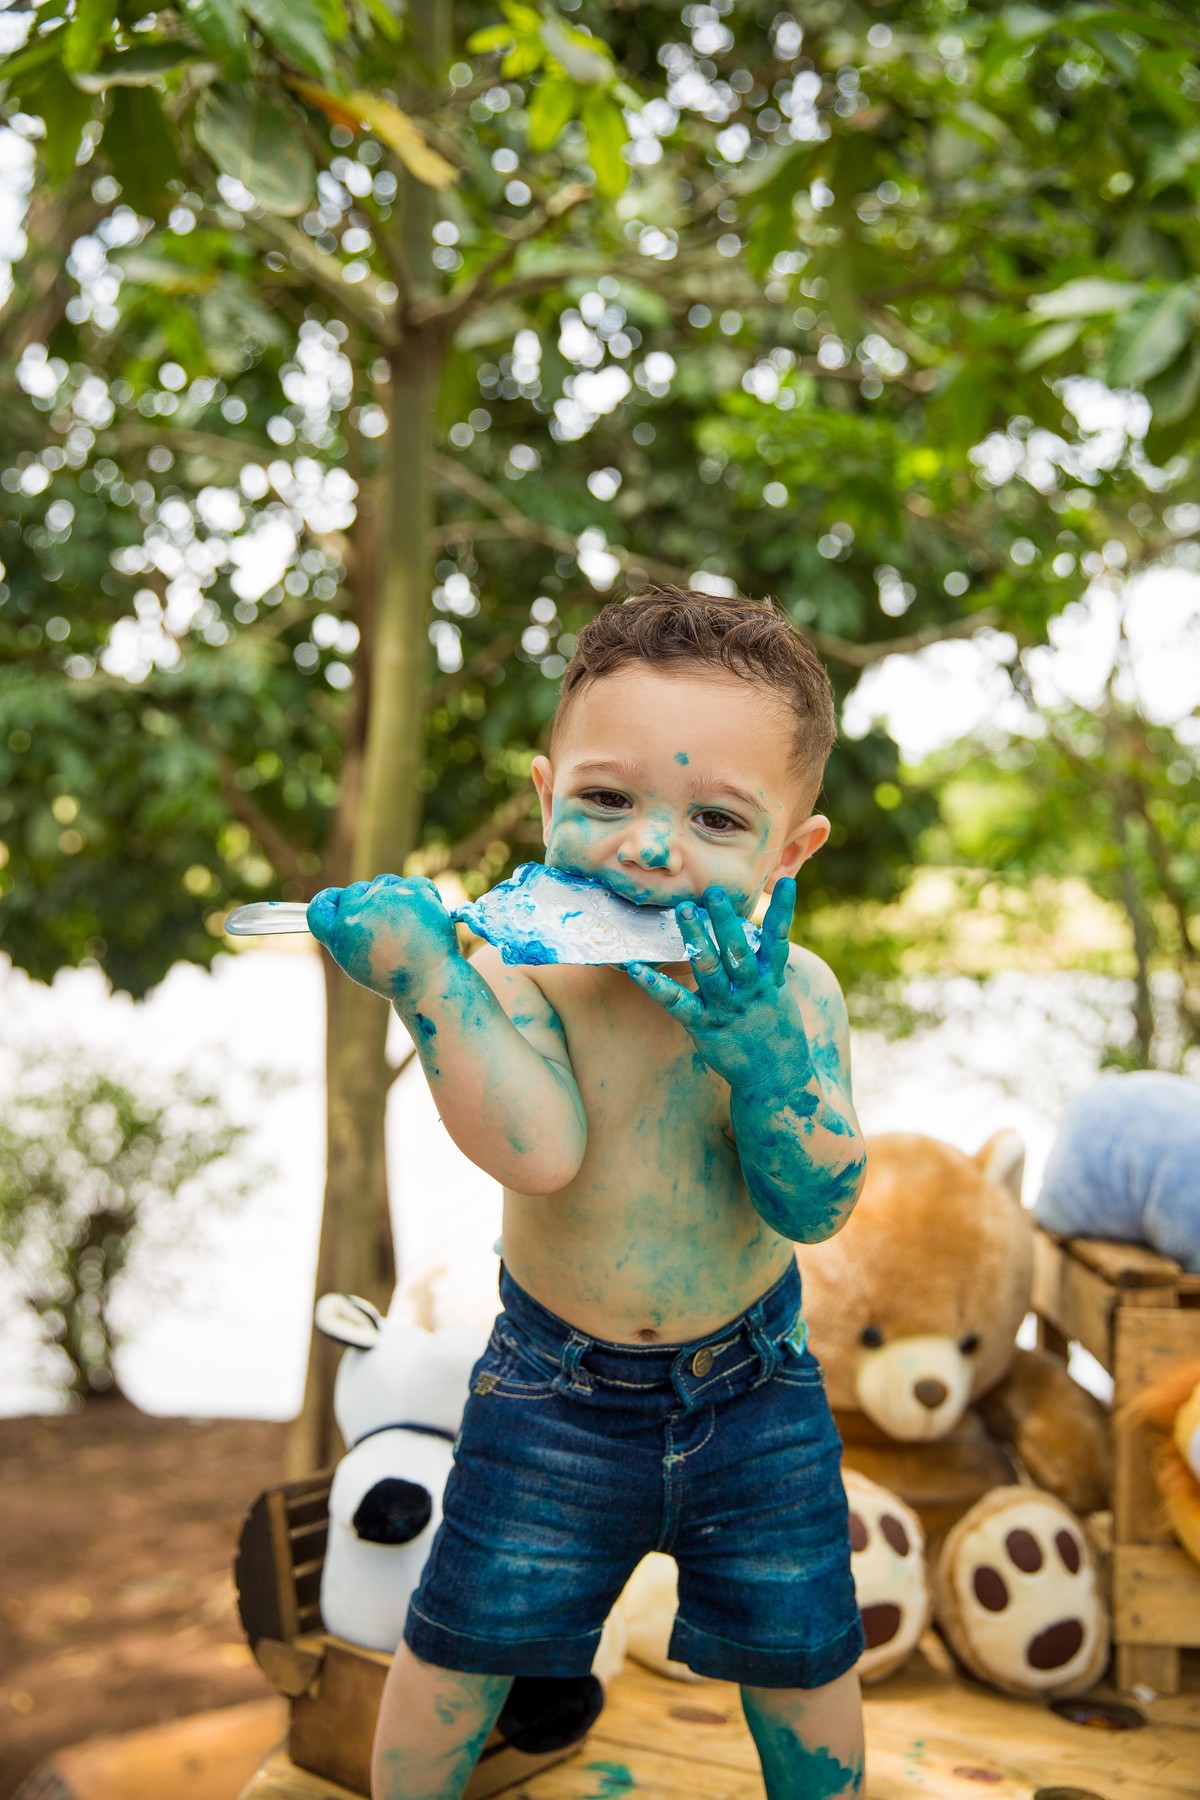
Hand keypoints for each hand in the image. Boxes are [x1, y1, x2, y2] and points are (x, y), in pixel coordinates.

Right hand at [307, 874, 457, 1004]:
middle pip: (355, 890)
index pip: (319, 907)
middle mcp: (356, 913)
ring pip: (384, 883)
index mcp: (339, 934)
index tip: (340, 900)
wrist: (430, 981)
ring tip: (409, 924)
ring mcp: (384, 899)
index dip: (329, 900)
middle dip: (369, 900)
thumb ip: (347, 932)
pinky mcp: (410, 891)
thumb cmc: (395, 975)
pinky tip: (426, 919)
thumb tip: (343, 902)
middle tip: (389, 922)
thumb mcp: (358, 961)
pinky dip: (421, 896)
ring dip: (395, 895)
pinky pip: (413, 883)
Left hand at [625, 879, 808, 1092]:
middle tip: (712, 892)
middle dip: (725, 920)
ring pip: (710, 968)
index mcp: (771, 980)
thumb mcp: (779, 994)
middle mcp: (750, 990)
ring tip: (684, 912)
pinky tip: (635, 968)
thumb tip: (757, 933)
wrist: (777, 1079)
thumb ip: (766, 965)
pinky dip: (654, 985)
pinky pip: (677, 1002)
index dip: (784, 911)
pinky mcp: (705, 1026)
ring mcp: (727, 1008)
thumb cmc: (775, 1032)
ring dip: (697, 939)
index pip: (778, 939)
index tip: (787, 883)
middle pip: (738, 950)